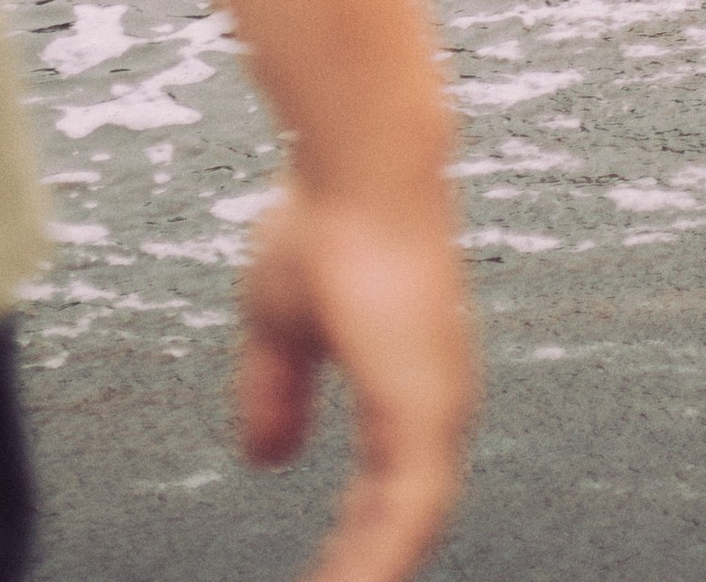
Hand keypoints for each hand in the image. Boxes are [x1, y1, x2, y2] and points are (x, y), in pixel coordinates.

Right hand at [236, 178, 475, 581]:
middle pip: (400, 525)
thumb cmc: (327, 216)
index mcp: (406, 382)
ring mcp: (438, 410)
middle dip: (360, 567)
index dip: (356, 544)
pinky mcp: (429, 413)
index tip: (323, 577)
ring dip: (363, 571)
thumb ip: (277, 393)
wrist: (358, 164)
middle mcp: (435, 402)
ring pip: (406, 534)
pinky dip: (371, 566)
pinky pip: (405, 523)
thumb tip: (266, 457)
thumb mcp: (280, 324)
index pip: (386, 493)